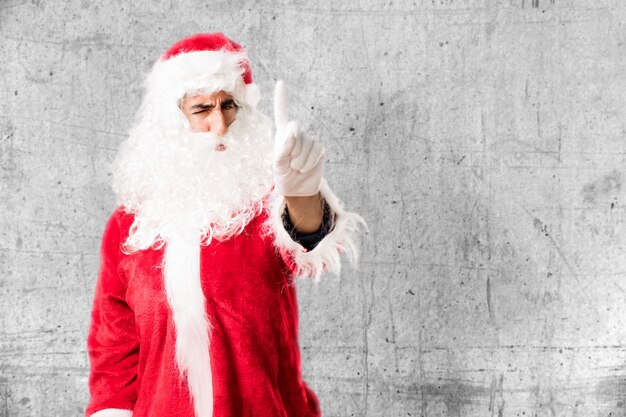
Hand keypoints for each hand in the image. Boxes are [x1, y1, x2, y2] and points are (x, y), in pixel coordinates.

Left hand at [273, 80, 324, 196]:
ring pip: (306, 144)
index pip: (282, 113)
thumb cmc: (283, 176)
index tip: (281, 82)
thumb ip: (282, 148)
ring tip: (296, 168)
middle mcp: (296, 133)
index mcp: (282, 133)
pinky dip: (309, 162)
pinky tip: (305, 168)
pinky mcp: (319, 149)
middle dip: (292, 147)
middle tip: (289, 162)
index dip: (282, 99)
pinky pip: (315, 152)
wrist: (298, 189)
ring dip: (300, 160)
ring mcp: (309, 141)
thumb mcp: (277, 164)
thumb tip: (292, 132)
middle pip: (295, 129)